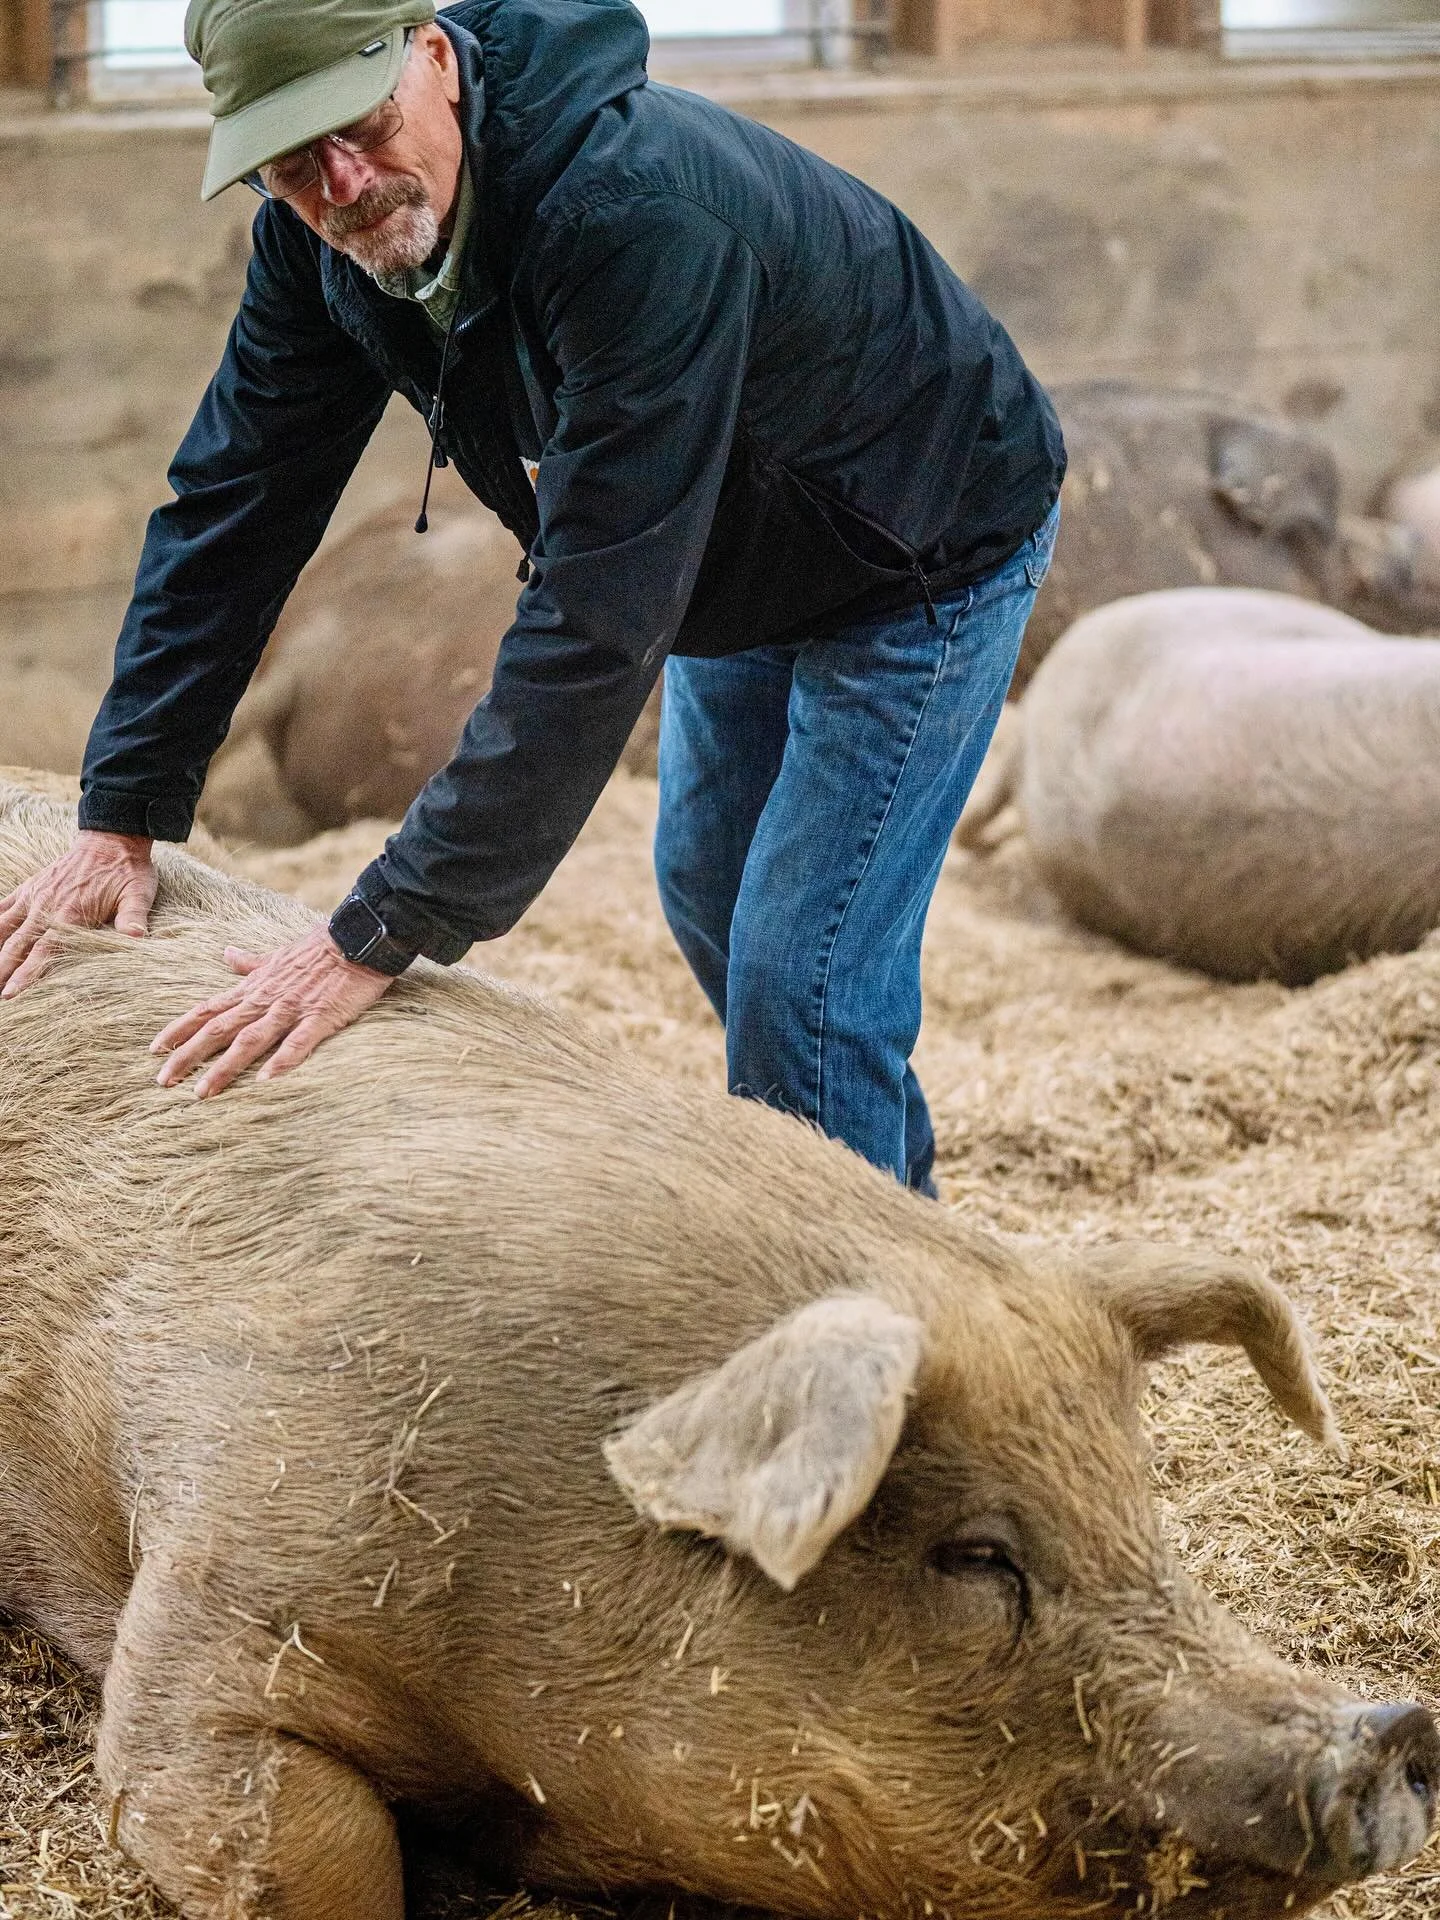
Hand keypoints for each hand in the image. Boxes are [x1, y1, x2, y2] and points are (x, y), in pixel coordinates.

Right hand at [0, 830, 157, 997]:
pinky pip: (2, 906)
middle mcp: (46, 907)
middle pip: (16, 945)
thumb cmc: (127, 872)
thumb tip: (137, 936)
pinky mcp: (30, 887)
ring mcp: (35, 896)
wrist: (111, 840)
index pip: (43, 951)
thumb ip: (133, 916)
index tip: (10, 994)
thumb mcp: (137, 893)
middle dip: (2, 971)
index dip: (26, 974)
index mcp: (70, 914)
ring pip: (4, 928)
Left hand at [151, 923, 393, 1097]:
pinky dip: (281, 1062)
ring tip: (202, 1093)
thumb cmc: (319, 948)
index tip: (154, 1048)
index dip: (180, 1029)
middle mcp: (265, 1000)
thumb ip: (251, 961)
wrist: (357, 939)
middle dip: (188, 1056)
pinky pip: (298, 1043)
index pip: (208, 1009)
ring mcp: (292, 1009)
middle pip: (218, 1029)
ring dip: (224, 1067)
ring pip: (250, 1040)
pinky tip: (266, 1082)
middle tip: (163, 1081)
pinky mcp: (321, 1017)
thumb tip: (226, 954)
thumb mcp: (277, 954)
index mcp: (254, 988)